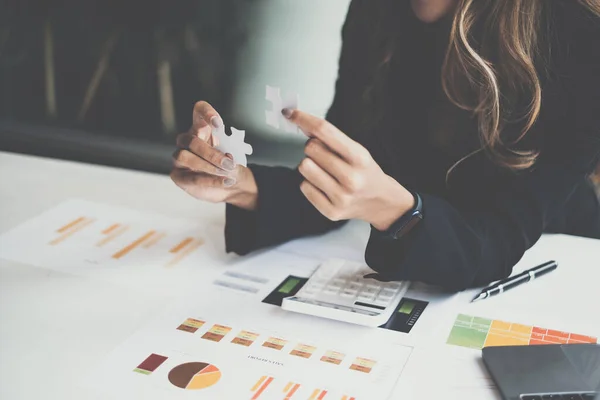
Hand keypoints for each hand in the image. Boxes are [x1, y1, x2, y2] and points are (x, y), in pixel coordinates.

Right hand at [170, 101, 257, 209]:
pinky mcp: (178, 176)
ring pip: (184, 156)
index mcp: (203, 128)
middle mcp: (188, 140)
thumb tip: (225, 155)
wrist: (231, 185)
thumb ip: (229, 151)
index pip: (199, 110)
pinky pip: (190, 177)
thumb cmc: (230, 165)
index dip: (206, 113)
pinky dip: (210, 180)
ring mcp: (180, 157)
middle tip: (229, 163)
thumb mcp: (235, 155)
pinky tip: (225, 181)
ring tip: (226, 172)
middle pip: (191, 139)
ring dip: (207, 166)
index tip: (218, 123)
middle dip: (211, 153)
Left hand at [285, 109, 414, 230]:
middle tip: (325, 155)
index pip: (325, 131)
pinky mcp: (331, 211)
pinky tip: (325, 185)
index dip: (303, 119)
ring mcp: (341, 197)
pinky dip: (310, 183)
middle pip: (310, 149)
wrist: (381, 202)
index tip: (290, 113)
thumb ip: (331, 138)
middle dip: (313, 147)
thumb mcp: (356, 150)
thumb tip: (300, 122)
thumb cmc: (365, 171)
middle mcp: (351, 178)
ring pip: (304, 167)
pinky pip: (304, 187)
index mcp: (360, 157)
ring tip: (325, 171)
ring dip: (310, 165)